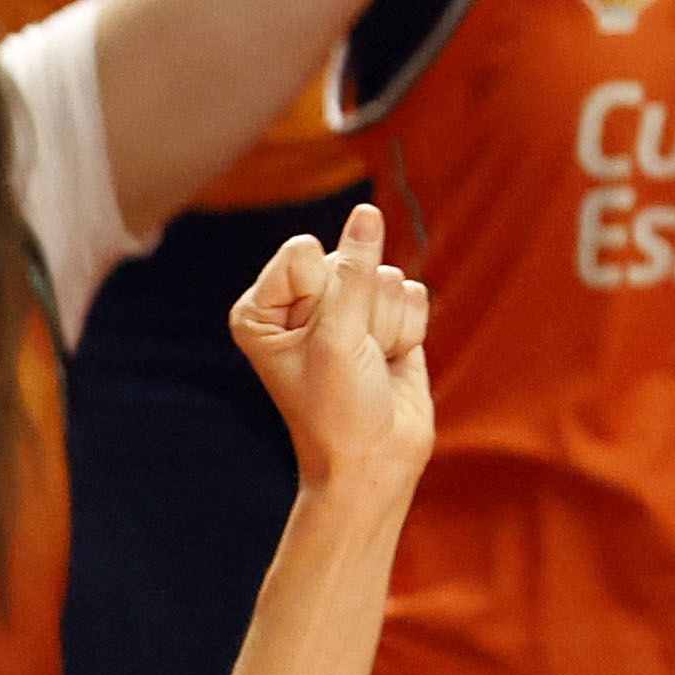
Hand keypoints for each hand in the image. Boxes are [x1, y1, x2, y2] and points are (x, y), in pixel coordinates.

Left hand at [226, 197, 428, 488]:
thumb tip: (366, 213)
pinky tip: (390, 361)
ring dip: (386, 326)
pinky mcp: (385, 318)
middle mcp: (300, 304)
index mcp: (262, 308)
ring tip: (370, 364)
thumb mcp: (336, 338)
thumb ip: (353, 271)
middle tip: (350, 360)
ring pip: (386, 277)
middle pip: (349, 261)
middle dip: (360, 311)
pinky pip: (412, 294)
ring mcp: (345, 309)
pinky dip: (408, 331)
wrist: (374, 461)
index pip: (304, 253)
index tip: (317, 344)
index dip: (323, 296)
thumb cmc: (337, 409)